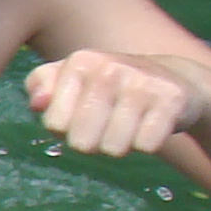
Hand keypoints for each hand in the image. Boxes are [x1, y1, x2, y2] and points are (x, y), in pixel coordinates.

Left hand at [25, 49, 210, 158]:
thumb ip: (40, 85)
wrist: (173, 78)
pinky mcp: (171, 99)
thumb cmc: (107, 86)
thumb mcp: (69, 78)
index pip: (55, 125)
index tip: (80, 114)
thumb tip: (38, 104)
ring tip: (129, 122)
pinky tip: (151, 123)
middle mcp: (110, 67)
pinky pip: (146, 146)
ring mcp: (142, 82)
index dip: (66, 129)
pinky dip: (147, 143)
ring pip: (114, 148)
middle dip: (93, 142)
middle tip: (107, 123)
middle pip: (82, 143)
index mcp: (80, 62)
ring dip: (120, 144)